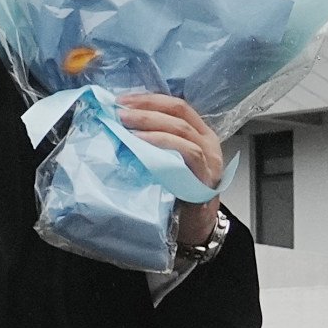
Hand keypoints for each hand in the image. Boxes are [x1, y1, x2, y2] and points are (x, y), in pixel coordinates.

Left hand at [112, 91, 230, 250]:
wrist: (193, 227)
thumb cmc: (175, 193)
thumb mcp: (164, 160)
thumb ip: (153, 142)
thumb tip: (119, 123)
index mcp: (199, 134)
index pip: (178, 106)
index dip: (150, 99)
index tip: (122, 99)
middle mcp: (207, 143)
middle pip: (179, 113)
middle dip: (146, 107)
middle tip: (119, 109)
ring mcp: (209, 160)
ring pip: (182, 130)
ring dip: (150, 123)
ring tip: (125, 122)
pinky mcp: (204, 178)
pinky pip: (187, 153)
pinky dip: (162, 143)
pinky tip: (141, 141)